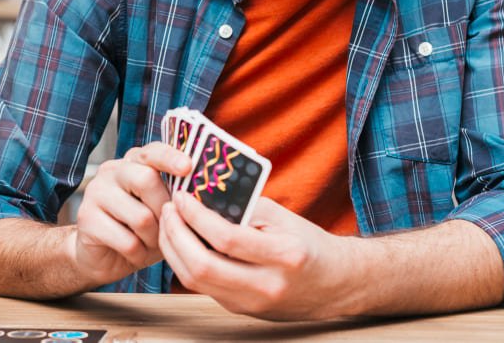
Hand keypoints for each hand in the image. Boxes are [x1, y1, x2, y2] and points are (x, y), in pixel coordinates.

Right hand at [72, 142, 190, 286]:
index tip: (188, 167)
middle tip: (168, 226)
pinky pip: (127, 240)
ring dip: (154, 238)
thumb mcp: (160, 210)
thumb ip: (175, 198)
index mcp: (133, 162)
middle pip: (146, 179)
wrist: (100, 256)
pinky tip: (134, 253)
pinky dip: (138, 253)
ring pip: (141, 216)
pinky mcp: (87, 218)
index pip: (152, 151)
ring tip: (149, 243)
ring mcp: (96, 192)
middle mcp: (112, 171)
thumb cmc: (139, 230)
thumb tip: (204, 198)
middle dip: (165, 209)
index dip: (170, 158)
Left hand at [159, 193, 352, 319]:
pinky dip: (184, 262)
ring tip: (169, 223)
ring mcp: (252, 303)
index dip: (196, 216)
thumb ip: (242, 206)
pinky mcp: (240, 310)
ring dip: (173, 250)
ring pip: (196, 281)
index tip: (182, 196)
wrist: (336, 283)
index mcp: (284, 255)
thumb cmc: (307, 242)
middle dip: (176, 234)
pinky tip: (180, 241)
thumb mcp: (280, 217)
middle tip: (168, 209)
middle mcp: (267, 285)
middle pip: (203, 266)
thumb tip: (200, 194)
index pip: (226, 238)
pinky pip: (202, 287)